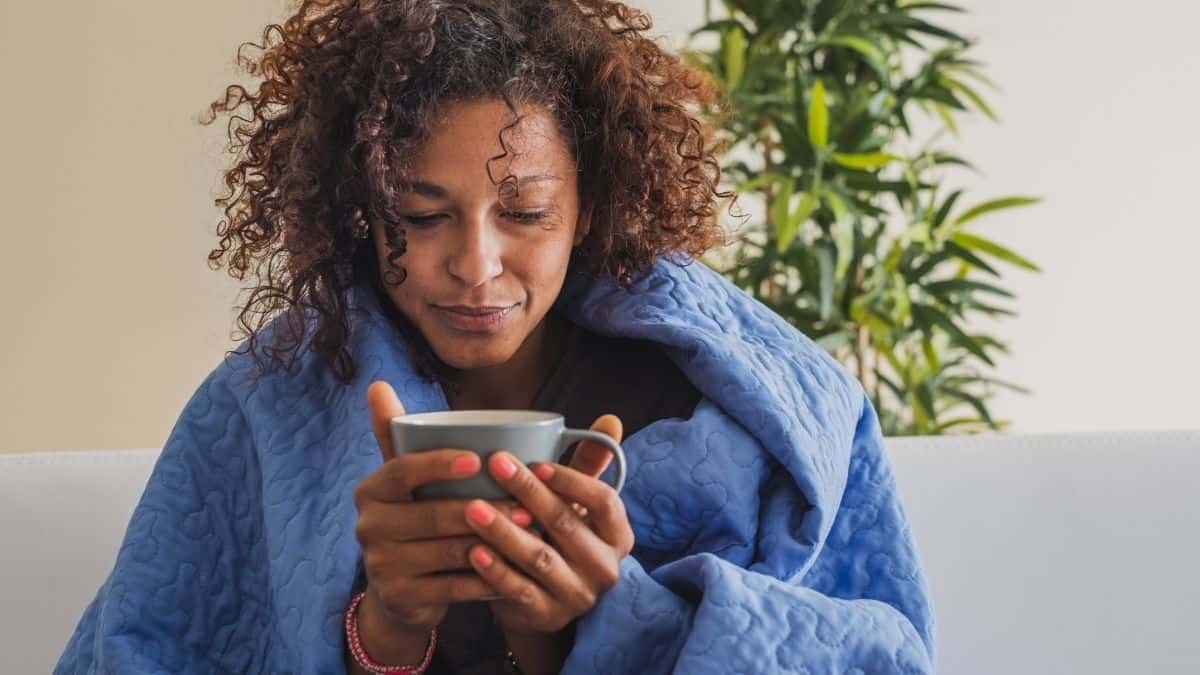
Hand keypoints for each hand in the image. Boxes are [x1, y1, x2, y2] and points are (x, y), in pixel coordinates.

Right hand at [351, 381, 533, 660]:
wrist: (399, 592)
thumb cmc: (416, 518)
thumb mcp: (406, 480)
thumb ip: (398, 434)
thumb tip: (378, 384)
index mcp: (371, 490)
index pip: (402, 470)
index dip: (438, 464)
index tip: (478, 459)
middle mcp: (367, 526)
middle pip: (433, 514)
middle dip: (485, 509)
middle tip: (527, 506)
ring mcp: (381, 565)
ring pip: (448, 551)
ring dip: (494, 543)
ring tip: (530, 534)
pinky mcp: (400, 598)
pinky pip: (453, 588)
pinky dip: (487, 579)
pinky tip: (516, 570)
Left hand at [463, 415, 634, 635]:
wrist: (546, 603)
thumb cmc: (561, 539)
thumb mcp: (578, 506)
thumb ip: (588, 466)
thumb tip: (610, 419)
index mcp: (618, 535)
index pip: (604, 501)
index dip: (572, 480)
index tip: (537, 462)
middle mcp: (605, 567)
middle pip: (566, 524)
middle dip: (528, 493)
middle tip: (495, 464)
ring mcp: (577, 595)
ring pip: (539, 558)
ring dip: (504, 531)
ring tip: (472, 508)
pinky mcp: (547, 616)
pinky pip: (519, 590)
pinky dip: (495, 571)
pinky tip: (472, 551)